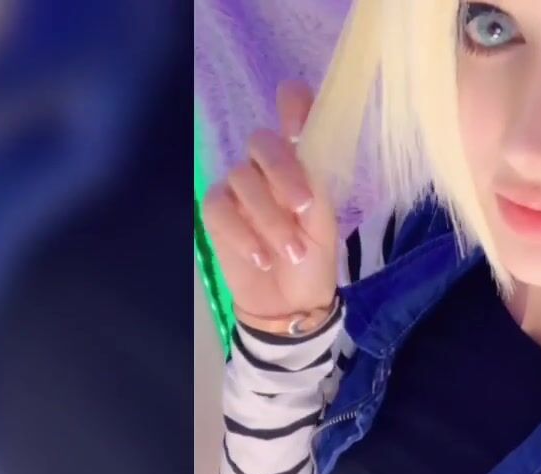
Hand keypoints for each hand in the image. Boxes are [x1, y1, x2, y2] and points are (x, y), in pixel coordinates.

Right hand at [201, 81, 339, 334]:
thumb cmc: (312, 258)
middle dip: (283, 172)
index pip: (293, 115)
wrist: (291, 302)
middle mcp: (265, 167)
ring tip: (291, 251)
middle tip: (303, 208)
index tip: (294, 105)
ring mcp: (238, 188)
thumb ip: (315, 182)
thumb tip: (306, 143)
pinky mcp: (217, 214)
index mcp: (299, 162)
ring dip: (270, 218)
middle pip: (262, 143)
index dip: (293, 106)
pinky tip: (260, 257)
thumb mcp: (324, 223)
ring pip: (241, 178)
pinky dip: (242, 233)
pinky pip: (219, 208)